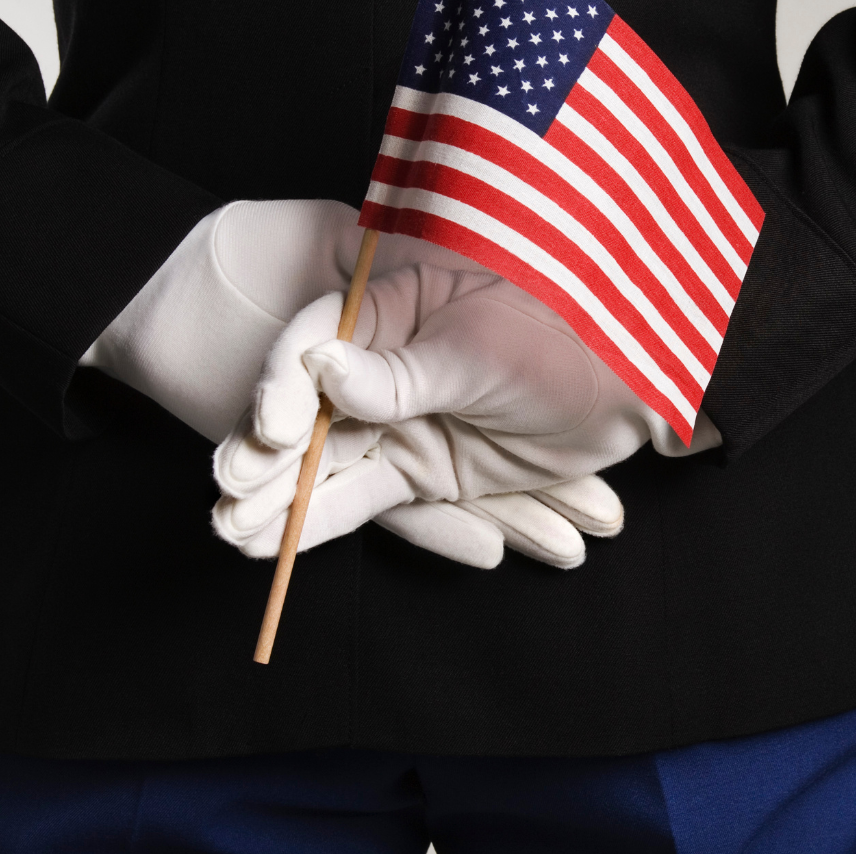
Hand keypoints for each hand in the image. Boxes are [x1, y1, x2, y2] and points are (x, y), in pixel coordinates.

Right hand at [82, 200, 620, 566]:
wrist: (630, 394)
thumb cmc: (560, 345)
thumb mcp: (477, 353)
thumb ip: (399, 372)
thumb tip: (320, 367)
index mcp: (393, 310)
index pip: (316, 342)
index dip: (284, 384)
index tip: (265, 427)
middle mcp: (381, 366)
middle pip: (308, 410)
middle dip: (265, 455)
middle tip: (225, 493)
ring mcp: (397, 421)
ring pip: (323, 462)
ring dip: (277, 497)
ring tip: (231, 532)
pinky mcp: (418, 471)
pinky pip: (361, 500)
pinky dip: (318, 522)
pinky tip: (272, 546)